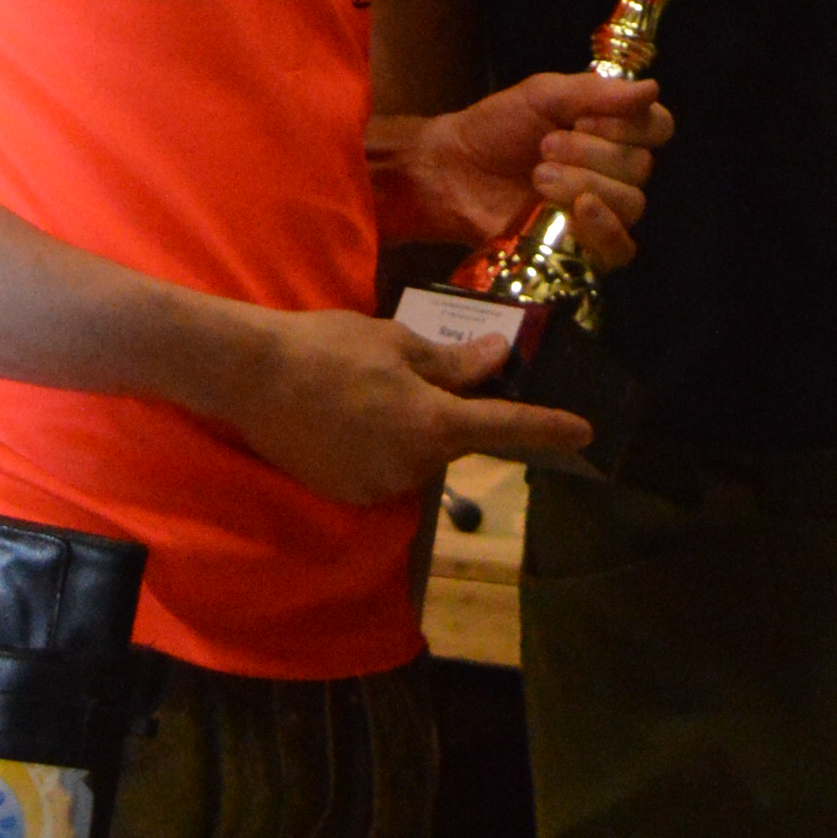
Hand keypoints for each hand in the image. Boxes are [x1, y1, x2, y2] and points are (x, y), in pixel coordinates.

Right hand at [222, 306, 591, 505]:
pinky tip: (346, 416)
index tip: (585, 432)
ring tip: (365, 390)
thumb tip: (498, 359)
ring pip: (418, 457)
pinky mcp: (349, 494)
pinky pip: (384, 470)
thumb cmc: (328, 348)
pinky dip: (379, 446)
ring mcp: (379, 486)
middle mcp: (413, 466)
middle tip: (408, 373)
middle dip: (446, 412)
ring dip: (410, 430)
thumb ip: (453, 362)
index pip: (506, 429)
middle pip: (453, 441)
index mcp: (433, 424)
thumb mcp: (396, 342)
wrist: (251, 377)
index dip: (549, 429)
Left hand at [376, 72, 667, 279]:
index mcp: (612, 131)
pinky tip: (577, 211)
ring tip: (539, 176)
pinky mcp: (584, 249)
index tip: (583, 119)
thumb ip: (595, 92)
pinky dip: (605, 228)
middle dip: (592, 154)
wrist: (452, 171)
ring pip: (631, 203)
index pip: (658, 127)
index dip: (628, 125)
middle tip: (544, 147)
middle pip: (641, 166)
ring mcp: (602, 213)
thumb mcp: (542, 95)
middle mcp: (615, 172)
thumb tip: (652, 89)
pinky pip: (620, 248)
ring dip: (585, 183)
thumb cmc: (496, 128)